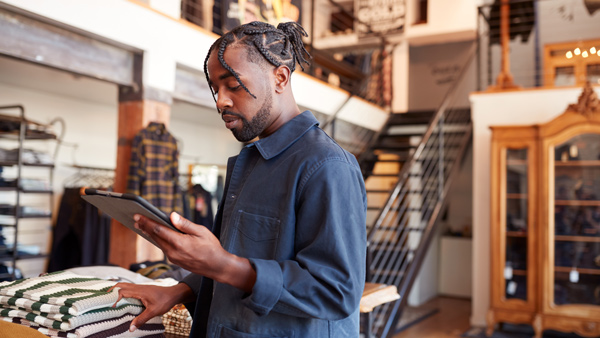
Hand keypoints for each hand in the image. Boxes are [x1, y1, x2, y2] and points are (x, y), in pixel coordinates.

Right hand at [108, 282, 192, 331]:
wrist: (174, 294)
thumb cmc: (165, 301)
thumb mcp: (153, 311)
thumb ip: (142, 319)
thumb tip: (131, 328)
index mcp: (139, 291)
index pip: (122, 291)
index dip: (115, 297)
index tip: (112, 306)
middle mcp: (138, 287)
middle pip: (121, 285)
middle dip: (111, 290)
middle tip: (103, 297)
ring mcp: (140, 288)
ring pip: (125, 285)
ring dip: (117, 290)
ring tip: (109, 297)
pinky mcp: (142, 290)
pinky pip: (130, 288)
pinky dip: (123, 291)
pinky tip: (121, 298)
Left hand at [134, 213, 256, 291]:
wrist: (217, 267)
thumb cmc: (212, 248)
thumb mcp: (201, 232)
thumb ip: (185, 224)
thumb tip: (172, 215)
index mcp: (179, 243)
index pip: (158, 230)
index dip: (147, 222)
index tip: (137, 216)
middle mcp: (173, 252)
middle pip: (155, 237)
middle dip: (145, 227)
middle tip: (135, 218)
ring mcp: (173, 258)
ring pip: (158, 243)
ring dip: (150, 234)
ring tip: (142, 225)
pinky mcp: (175, 261)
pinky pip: (163, 248)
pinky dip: (158, 240)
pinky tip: (156, 235)